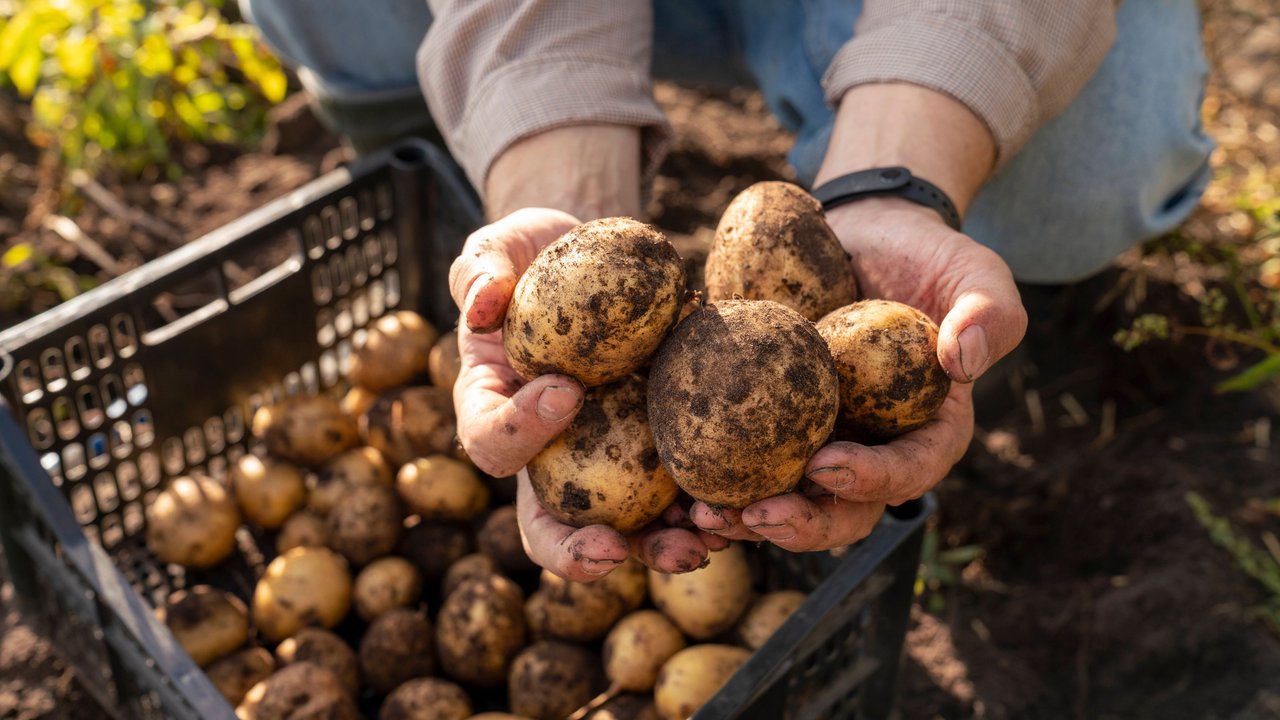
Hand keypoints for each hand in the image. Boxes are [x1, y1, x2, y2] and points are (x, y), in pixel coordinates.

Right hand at [450, 208, 723, 579]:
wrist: (595, 262)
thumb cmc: (537, 258)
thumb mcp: (499, 251)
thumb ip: (481, 271)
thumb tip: (484, 304)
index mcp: (495, 412)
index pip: (491, 441)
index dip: (520, 430)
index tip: (566, 388)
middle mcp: (545, 457)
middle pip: (549, 527)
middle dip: (580, 551)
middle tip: (614, 547)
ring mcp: (603, 464)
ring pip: (623, 531)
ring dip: (659, 546)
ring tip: (701, 540)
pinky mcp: (658, 453)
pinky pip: (682, 493)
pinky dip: (712, 506)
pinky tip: (748, 504)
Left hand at [691, 199, 1026, 549]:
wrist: (865, 233)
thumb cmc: (929, 255)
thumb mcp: (977, 272)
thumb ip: (990, 313)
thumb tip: (962, 360)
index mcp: (928, 431)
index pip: (910, 471)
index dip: (872, 480)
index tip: (827, 465)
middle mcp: (871, 448)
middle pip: (842, 509)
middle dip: (800, 523)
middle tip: (755, 515)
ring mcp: (816, 439)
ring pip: (785, 500)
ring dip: (744, 519)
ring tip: (702, 517)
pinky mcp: (769, 422)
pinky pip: (739, 461)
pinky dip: (709, 479)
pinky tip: (674, 485)